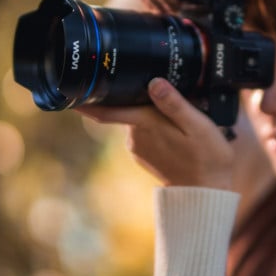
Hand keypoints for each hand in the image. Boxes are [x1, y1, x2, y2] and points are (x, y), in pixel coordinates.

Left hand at [77, 78, 234, 190]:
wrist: (208, 192)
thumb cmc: (207, 158)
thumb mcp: (198, 126)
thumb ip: (175, 104)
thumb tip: (154, 83)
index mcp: (146, 125)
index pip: (106, 112)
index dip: (85, 102)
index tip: (67, 90)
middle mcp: (136, 136)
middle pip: (127, 108)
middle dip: (137, 97)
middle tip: (165, 91)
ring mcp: (139, 147)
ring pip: (137, 120)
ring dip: (151, 113)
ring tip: (180, 116)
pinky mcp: (144, 155)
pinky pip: (145, 132)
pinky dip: (155, 126)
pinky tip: (175, 130)